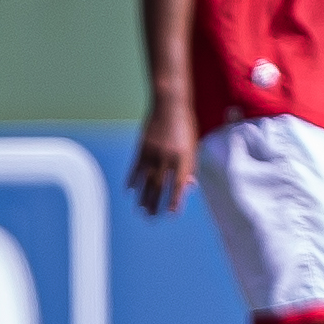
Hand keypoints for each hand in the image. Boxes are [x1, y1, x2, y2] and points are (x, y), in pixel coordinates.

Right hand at [129, 101, 196, 215]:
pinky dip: (132, 181)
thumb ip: (190, 166)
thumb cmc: (186, 125)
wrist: (170, 105)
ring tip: (141, 210)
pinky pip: (135, 169)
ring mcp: (152, 154)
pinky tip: (129, 191)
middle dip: (155, 204)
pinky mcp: (142, 148)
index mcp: (183, 159)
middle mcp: (167, 159)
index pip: (178, 185)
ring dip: (143, 197)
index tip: (172, 213)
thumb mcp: (193, 145)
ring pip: (146, 181)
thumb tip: (189, 186)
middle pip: (159, 187)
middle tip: (152, 218)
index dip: (175, 201)